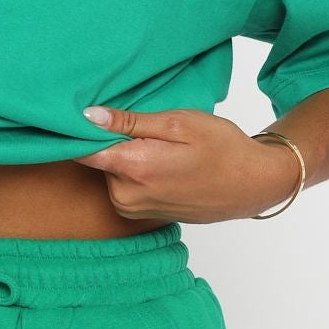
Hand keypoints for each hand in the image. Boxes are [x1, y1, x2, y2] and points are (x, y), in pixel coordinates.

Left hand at [73, 105, 300, 223]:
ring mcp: (131, 208)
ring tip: (159, 145)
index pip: (81, 150)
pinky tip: (160, 163)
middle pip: (97, 158)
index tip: (77, 114)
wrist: (251, 185)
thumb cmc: (221, 148)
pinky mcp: (137, 214)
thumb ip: (130, 121)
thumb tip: (87, 116)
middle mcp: (125, 195)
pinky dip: (133, 172)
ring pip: (109, 171)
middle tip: (145, 126)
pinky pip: (121, 186)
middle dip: (112, 139)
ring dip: (124, 156)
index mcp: (133, 168)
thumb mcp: (178, 123)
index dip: (77, 130)